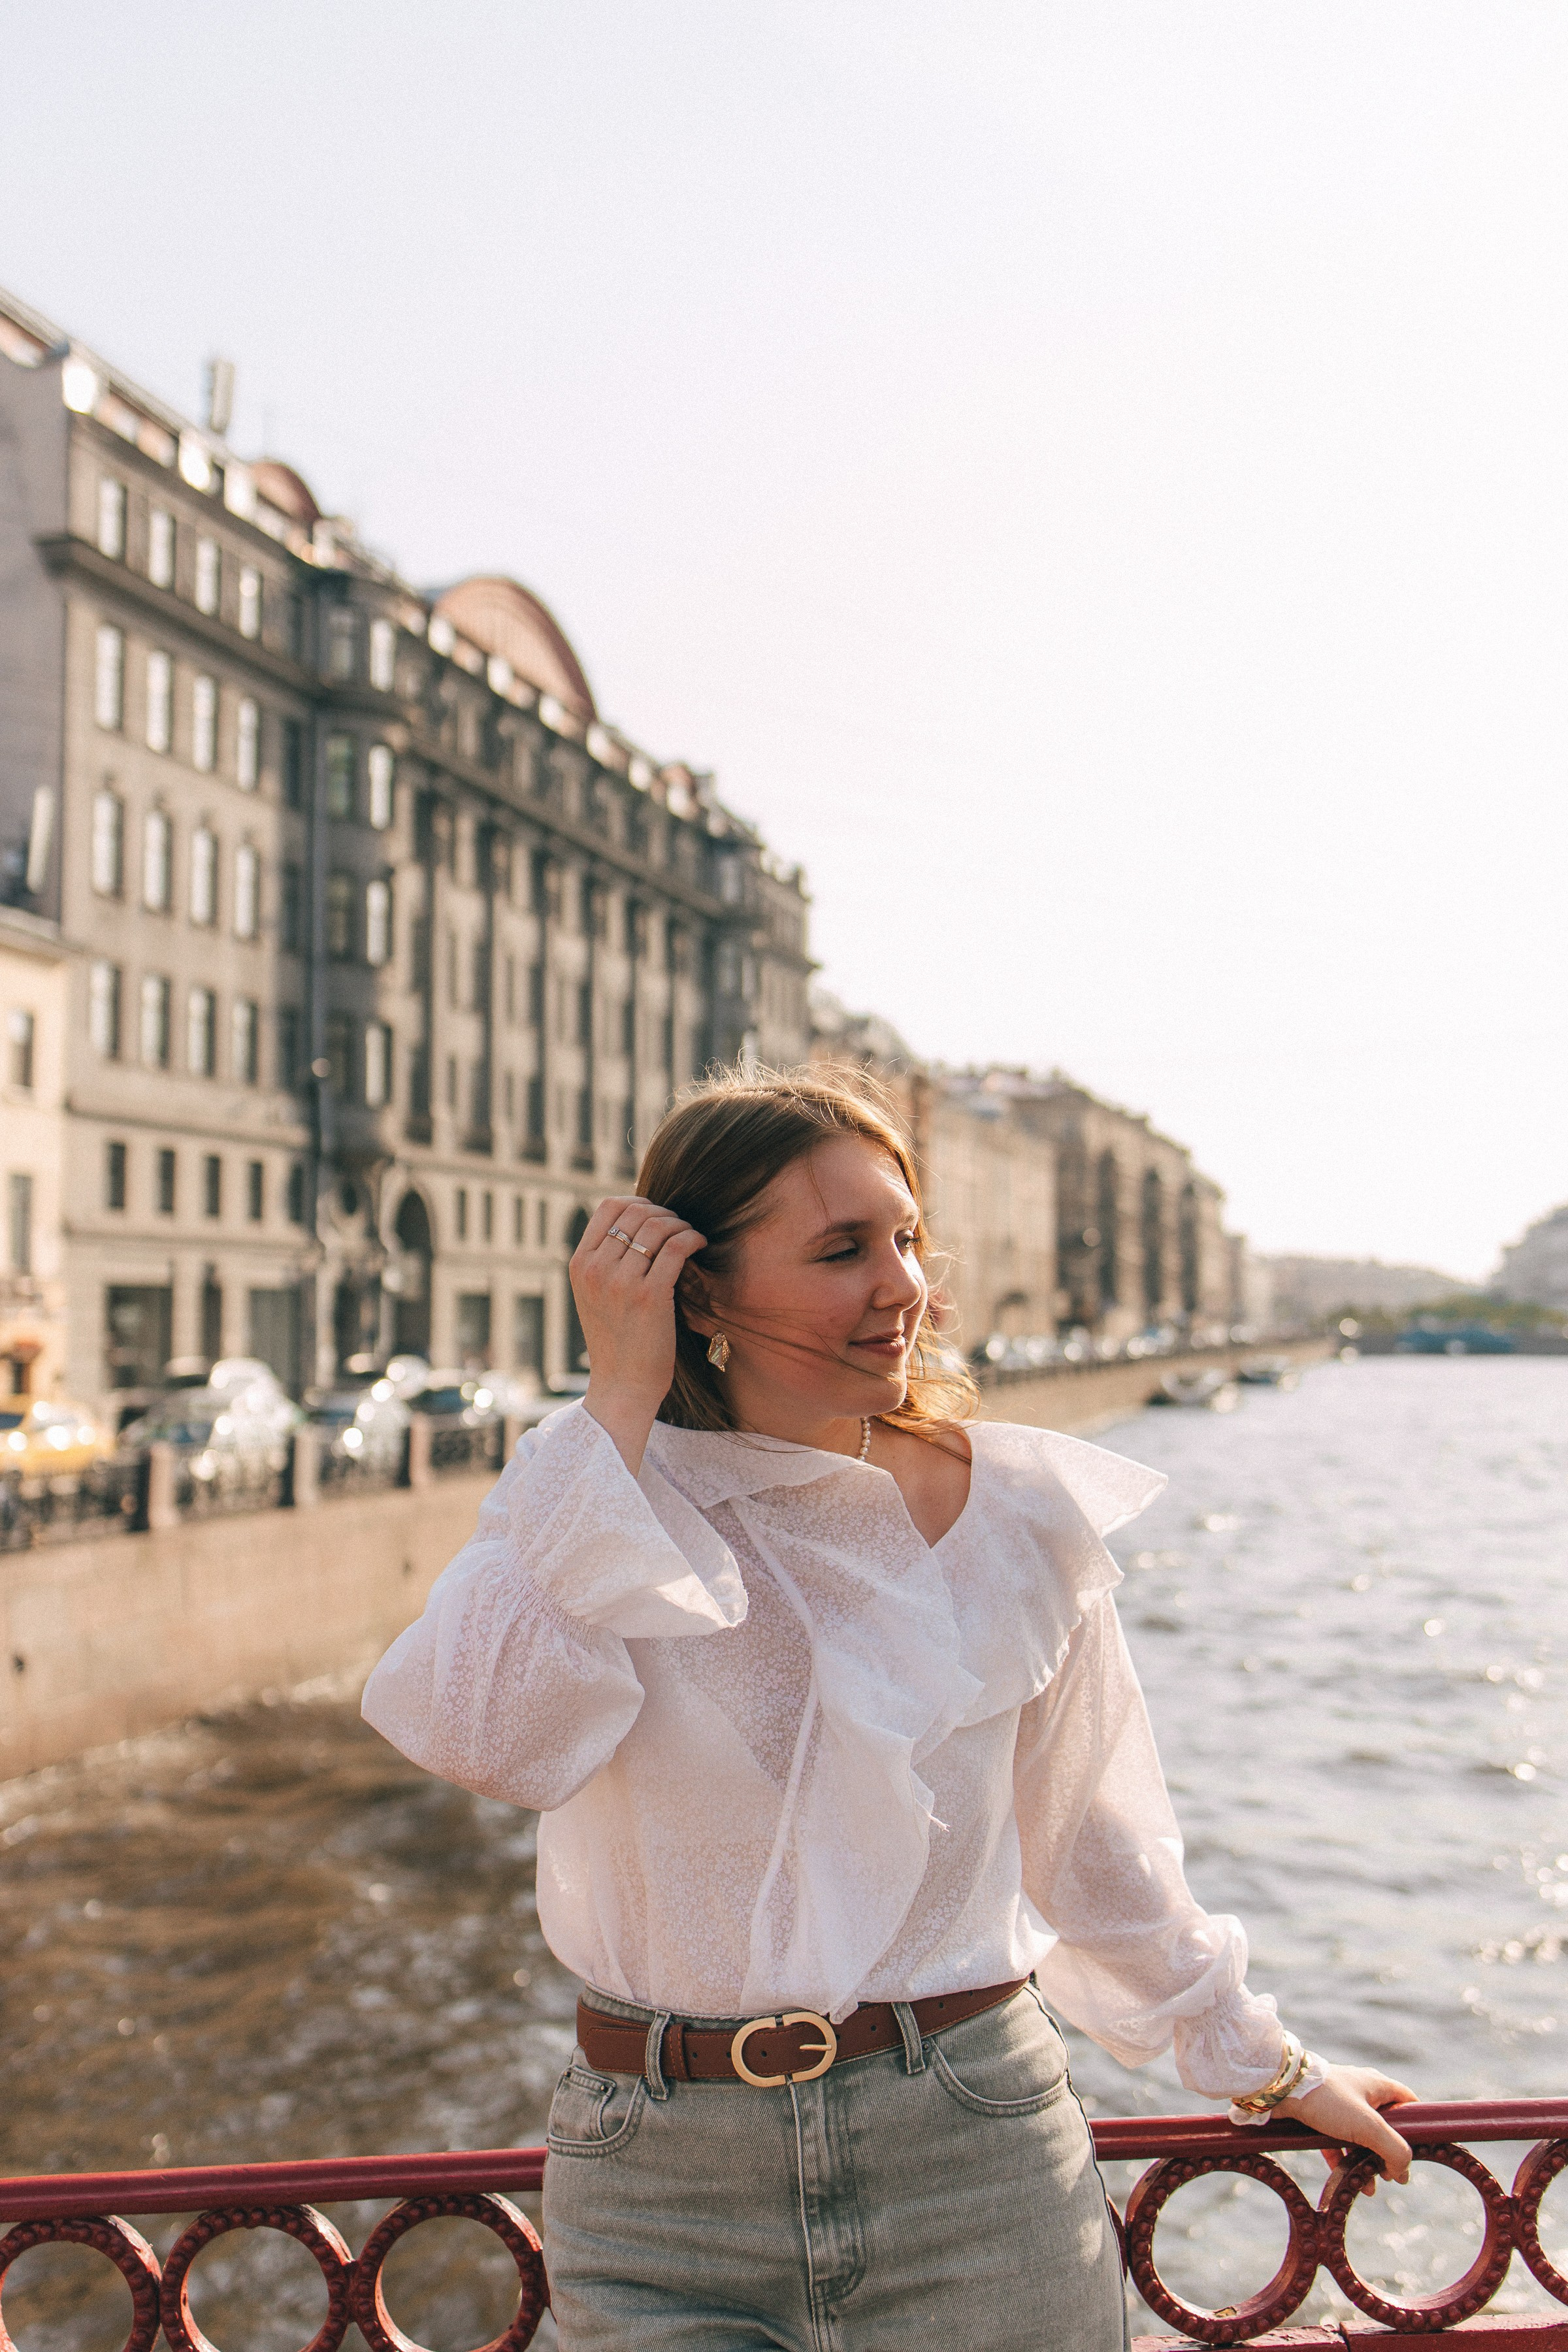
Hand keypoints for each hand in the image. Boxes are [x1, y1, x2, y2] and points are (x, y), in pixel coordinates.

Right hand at [572, 1197, 705, 1470]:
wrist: (622, 1386)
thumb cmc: (617, 1341)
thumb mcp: (595, 1296)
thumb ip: (606, 1261)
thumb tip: (637, 1219)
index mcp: (580, 1265)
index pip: (609, 1206)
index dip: (639, 1201)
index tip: (658, 1216)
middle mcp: (596, 1269)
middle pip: (637, 1211)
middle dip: (665, 1213)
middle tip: (680, 1228)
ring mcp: (621, 1282)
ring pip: (658, 1226)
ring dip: (681, 1225)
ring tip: (691, 1238)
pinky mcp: (650, 1296)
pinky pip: (677, 1247)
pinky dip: (693, 1238)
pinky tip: (700, 1246)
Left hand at [1278, 2064, 1417, 2193]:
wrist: (1278, 2089)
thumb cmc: (1327, 2100)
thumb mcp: (1368, 2126)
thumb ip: (1394, 2149)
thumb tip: (1403, 2172)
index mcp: (1377, 2085)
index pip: (1408, 2103)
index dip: (1416, 2128)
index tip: (1417, 2153)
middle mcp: (1360, 2093)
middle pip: (1384, 2126)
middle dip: (1388, 2153)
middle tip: (1389, 2175)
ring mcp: (1339, 2105)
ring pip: (1360, 2138)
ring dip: (1366, 2162)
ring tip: (1369, 2186)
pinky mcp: (1319, 2117)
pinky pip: (1337, 2143)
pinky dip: (1344, 2161)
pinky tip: (1349, 2182)